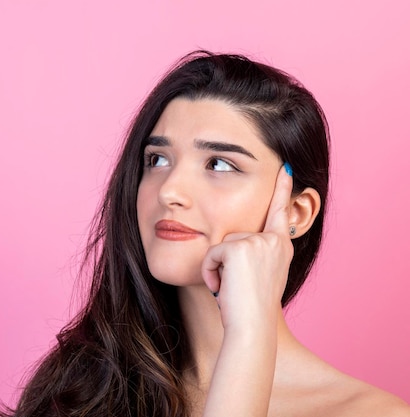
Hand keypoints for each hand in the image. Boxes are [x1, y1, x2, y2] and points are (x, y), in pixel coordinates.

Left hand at [200, 163, 293, 331]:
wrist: (252, 328)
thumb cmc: (251, 310)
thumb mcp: (259, 277)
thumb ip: (255, 255)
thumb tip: (239, 246)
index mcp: (281, 247)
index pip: (280, 212)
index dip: (283, 189)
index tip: (285, 167)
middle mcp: (274, 241)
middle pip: (235, 235)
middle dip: (226, 261)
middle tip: (237, 287)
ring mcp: (259, 242)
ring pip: (222, 244)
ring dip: (218, 268)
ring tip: (230, 289)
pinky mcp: (240, 248)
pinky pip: (212, 253)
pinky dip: (210, 272)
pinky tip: (221, 288)